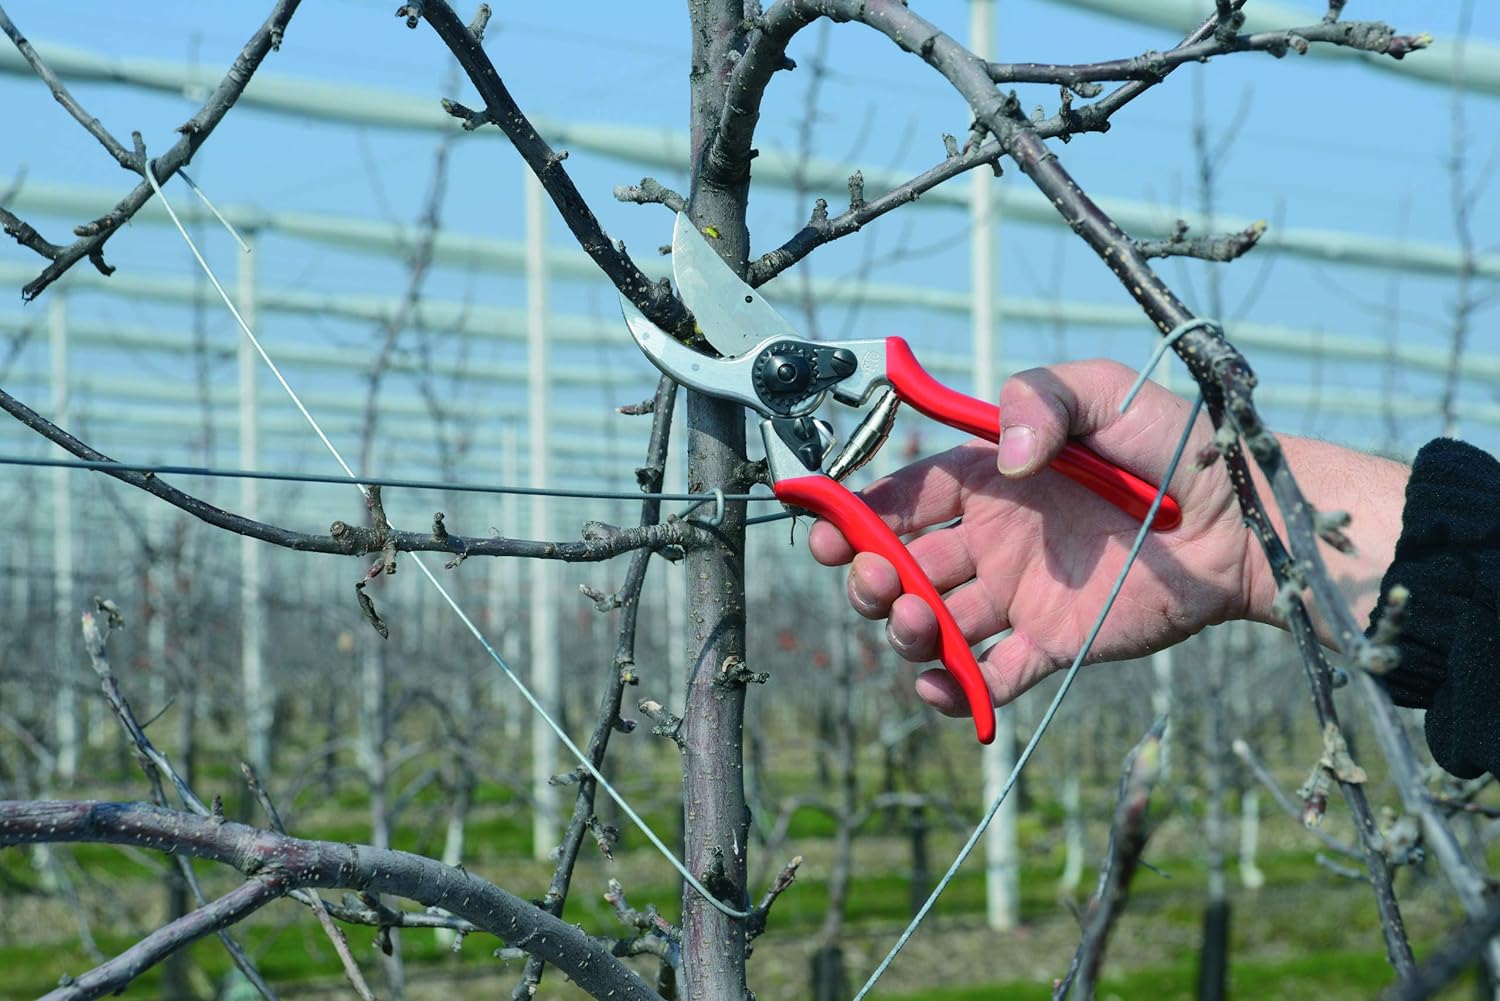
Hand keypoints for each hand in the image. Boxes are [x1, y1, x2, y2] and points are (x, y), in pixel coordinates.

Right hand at [808, 360, 1269, 718]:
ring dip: (906, 630)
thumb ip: (1039, 401)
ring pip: (935, 623)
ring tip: (917, 622)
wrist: (1243, 522)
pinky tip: (943, 686)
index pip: (905, 497)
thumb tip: (1002, 463)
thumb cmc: (1176, 445)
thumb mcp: (1102, 392)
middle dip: (869, 576)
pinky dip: (958, 690)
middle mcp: (995, 540)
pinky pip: (991, 675)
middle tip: (875, 580)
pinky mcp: (1053, 642)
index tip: (826, 527)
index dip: (858, 513)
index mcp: (991, 481)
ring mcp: (1020, 595)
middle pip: (902, 565)